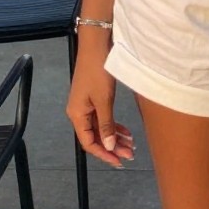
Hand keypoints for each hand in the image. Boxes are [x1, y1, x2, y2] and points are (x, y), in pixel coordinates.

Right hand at [66, 40, 134, 169]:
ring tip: (131, 145)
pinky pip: (103, 118)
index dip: (103, 154)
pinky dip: (114, 126)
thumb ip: (106, 125)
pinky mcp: (94, 99)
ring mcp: (86, 106)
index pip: (88, 142)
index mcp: (77, 115)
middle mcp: (79, 113)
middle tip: (130, 154)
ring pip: (101, 128)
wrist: (97, 47)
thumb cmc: (98, 72)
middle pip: (95, 137)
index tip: (118, 161)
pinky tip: (126, 132)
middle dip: (112, 147)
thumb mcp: (104, 101)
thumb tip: (109, 146)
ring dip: (115, 137)